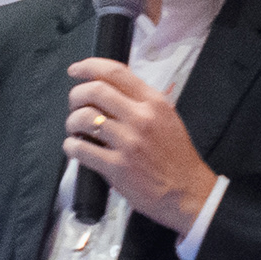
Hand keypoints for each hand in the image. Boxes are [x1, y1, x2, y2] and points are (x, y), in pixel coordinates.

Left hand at [66, 57, 216, 232]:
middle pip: (95, 91)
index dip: (89, 66)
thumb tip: (109, 90)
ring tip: (75, 129)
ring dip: (72, 122)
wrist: (188, 193)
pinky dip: (72, 146)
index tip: (75, 70)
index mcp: (154, 102)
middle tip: (74, 104)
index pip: (116, 72)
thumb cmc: (177, 158)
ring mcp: (128, 143)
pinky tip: (75, 148)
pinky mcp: (117, 167)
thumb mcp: (167, 118)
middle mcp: (141, 118)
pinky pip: (81, 149)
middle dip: (76, 95)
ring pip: (84, 118)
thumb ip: (141, 103)